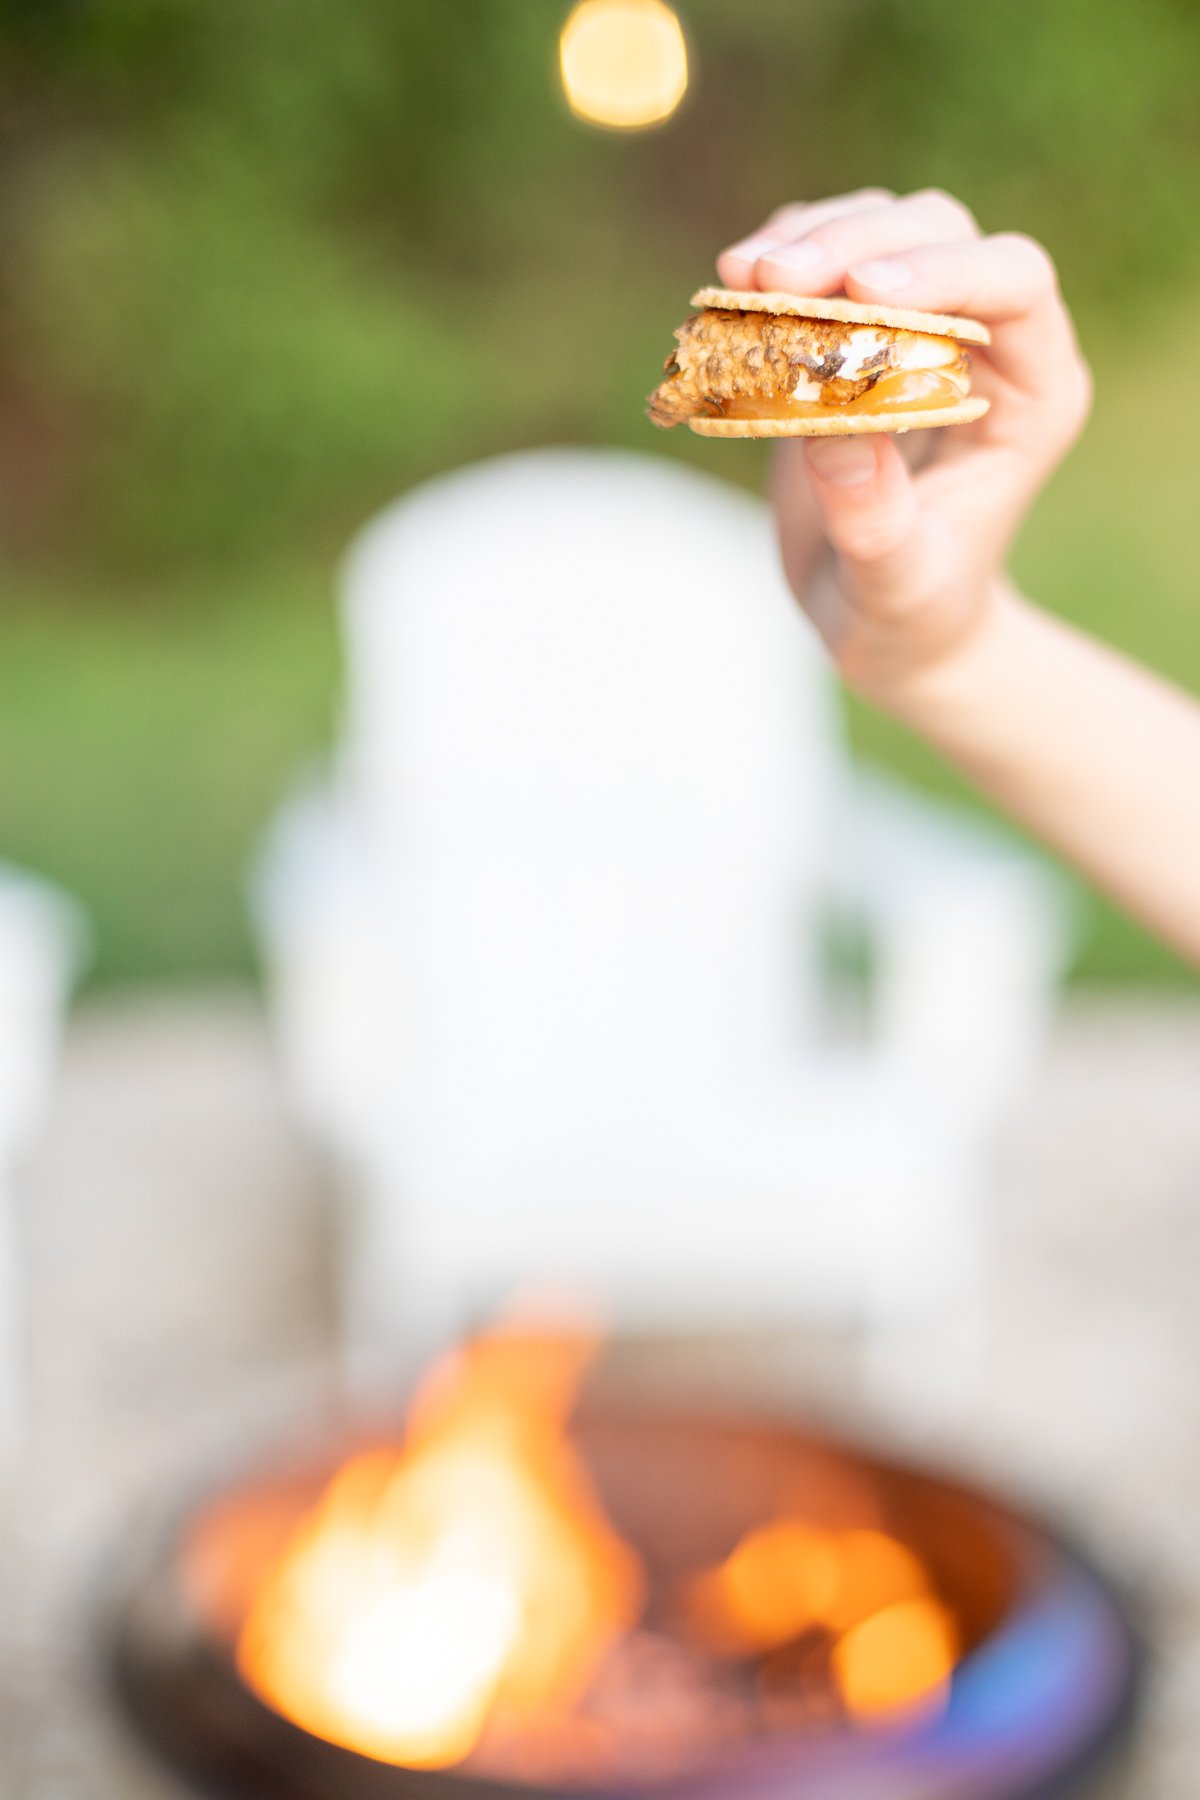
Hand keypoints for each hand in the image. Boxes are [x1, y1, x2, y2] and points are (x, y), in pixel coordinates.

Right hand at [717, 189, 1091, 709]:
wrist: (884, 620)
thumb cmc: (910, 612)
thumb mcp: (898, 587)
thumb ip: (876, 524)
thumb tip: (833, 435)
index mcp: (1032, 392)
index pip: (1014, 285)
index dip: (943, 270)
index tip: (861, 288)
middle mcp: (987, 342)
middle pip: (939, 233)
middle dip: (853, 243)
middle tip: (769, 278)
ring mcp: (919, 325)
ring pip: (877, 229)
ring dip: (805, 240)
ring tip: (736, 279)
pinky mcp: (854, 333)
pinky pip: (823, 263)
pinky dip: (775, 264)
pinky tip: (731, 294)